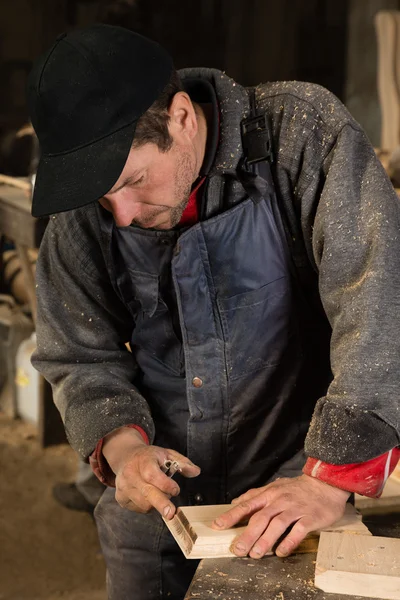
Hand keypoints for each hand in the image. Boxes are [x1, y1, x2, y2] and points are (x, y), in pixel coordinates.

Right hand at [102, 427, 200, 518]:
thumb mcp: (166, 454)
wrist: (126, 457)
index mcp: (142, 460)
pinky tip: (148, 495)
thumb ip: (182, 463)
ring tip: (159, 491)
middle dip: (160, 503)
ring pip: (144, 504)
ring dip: (157, 502)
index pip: (152, 474)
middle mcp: (130, 474)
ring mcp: (123, 487)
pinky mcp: (121, 498)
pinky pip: (139, 508)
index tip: (176, 490)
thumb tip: (196, 472)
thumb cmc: (149, 457)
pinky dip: (148, 505)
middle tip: (170, 513)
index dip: (165, 484)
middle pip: (146, 492)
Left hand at [212, 474, 349, 557]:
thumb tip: (235, 502)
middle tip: (237, 549)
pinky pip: (298, 531)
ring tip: (255, 554)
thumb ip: (255, 495)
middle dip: (247, 534)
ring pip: (277, 524)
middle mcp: (279, 501)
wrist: (324, 484)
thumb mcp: (274, 487)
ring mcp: (295, 509)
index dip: (231, 515)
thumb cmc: (297, 488)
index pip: (247, 505)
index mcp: (269, 494)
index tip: (218, 525)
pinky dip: (288, 542)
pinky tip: (281, 552)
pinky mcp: (310, 517)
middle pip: (260, 518)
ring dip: (265, 540)